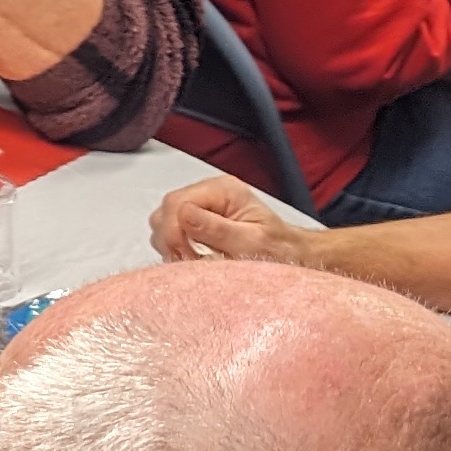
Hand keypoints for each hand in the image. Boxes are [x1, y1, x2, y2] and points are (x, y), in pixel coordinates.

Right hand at [150, 173, 324, 264]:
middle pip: (165, 211)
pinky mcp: (193, 223)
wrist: (288, 256)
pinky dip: (176, 250)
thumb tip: (184, 215)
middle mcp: (208, 193)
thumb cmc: (276, 249)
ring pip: (162, 223)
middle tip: (192, 260)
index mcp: (223, 190)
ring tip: (197, 260)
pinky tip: (195, 259)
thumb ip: (217, 229)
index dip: (175, 231)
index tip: (188, 255)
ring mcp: (199, 207)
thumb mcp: (251, 242)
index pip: (177, 202)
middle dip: (172, 240)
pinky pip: (169, 234)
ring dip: (173, 246)